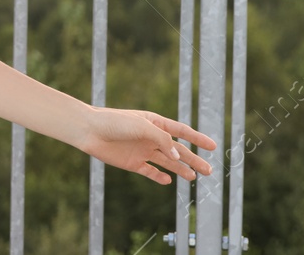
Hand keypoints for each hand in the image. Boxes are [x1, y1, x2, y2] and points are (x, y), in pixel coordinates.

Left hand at [72, 106, 217, 184]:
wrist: (89, 131)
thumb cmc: (114, 122)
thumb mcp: (141, 126)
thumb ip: (162, 140)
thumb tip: (178, 158)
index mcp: (155, 123)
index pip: (181, 131)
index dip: (197, 138)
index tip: (213, 146)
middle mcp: (151, 137)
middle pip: (177, 150)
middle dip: (193, 159)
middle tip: (209, 170)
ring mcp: (142, 151)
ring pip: (167, 163)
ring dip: (180, 170)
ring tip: (194, 177)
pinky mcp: (132, 163)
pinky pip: (150, 172)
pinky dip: (159, 177)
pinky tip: (169, 181)